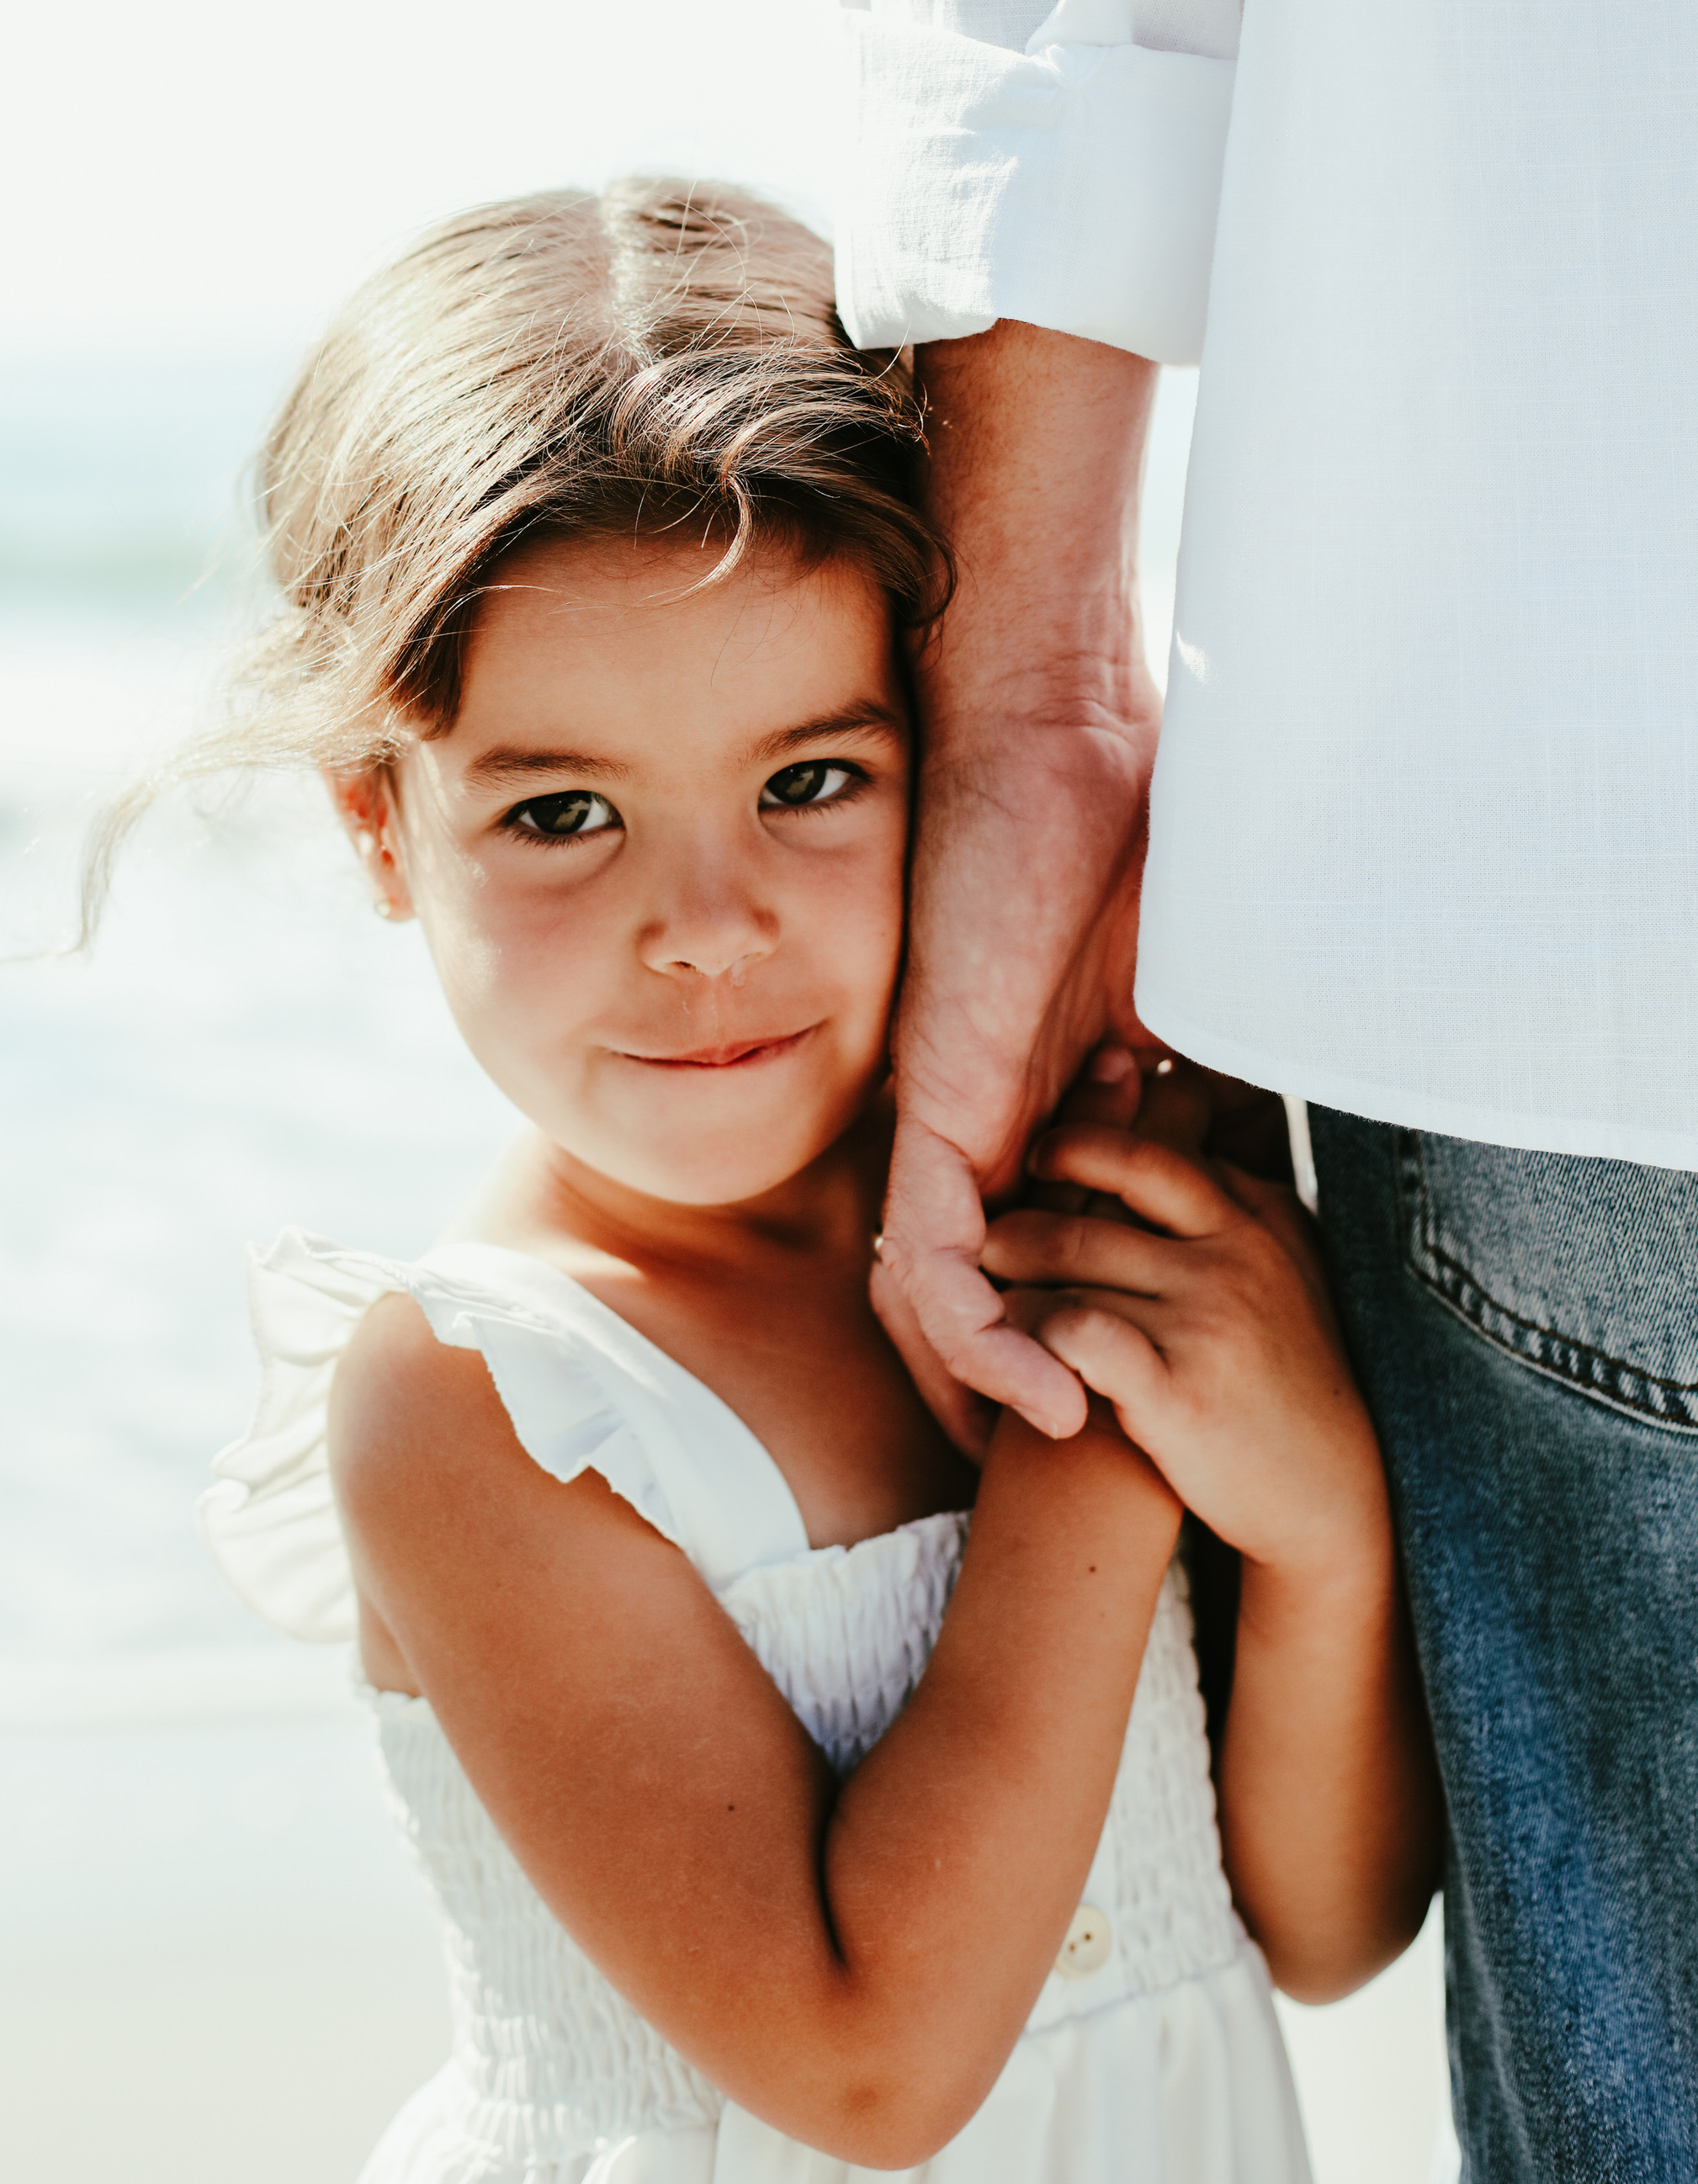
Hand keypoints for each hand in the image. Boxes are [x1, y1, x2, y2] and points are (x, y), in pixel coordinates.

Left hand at [870, 327, 1161, 1448]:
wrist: (1048, 723)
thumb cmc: (1115, 813)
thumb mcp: (1176, 966)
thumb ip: (1190, 1042)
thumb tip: (1252, 1085)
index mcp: (1024, 1079)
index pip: (1016, 1229)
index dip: (1052, 1315)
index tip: (1113, 1390)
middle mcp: (970, 1104)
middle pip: (955, 1278)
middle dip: (999, 1379)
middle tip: (1065, 1460)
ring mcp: (946, 1106)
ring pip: (931, 1290)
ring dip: (989, 1386)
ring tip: (1057, 1458)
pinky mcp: (940, 1100)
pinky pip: (934, 1255)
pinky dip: (977, 1340)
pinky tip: (1043, 1403)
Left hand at [984, 1099, 1382, 1583]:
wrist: (1334, 1497)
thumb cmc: (1294, 1382)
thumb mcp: (1289, 1272)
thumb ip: (1235, 1207)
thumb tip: (1174, 1131)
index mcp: (1257, 1220)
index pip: (1149, 1153)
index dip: (1080, 1148)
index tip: (1042, 1162)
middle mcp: (1235, 1258)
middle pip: (1095, 1200)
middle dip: (1026, 1215)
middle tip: (988, 1238)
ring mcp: (1207, 1322)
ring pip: (1070, 1265)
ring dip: (1013, 1281)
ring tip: (988, 1302)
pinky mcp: (1177, 1392)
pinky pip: (1075, 1335)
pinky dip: (1030, 1338)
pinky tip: (1017, 1357)